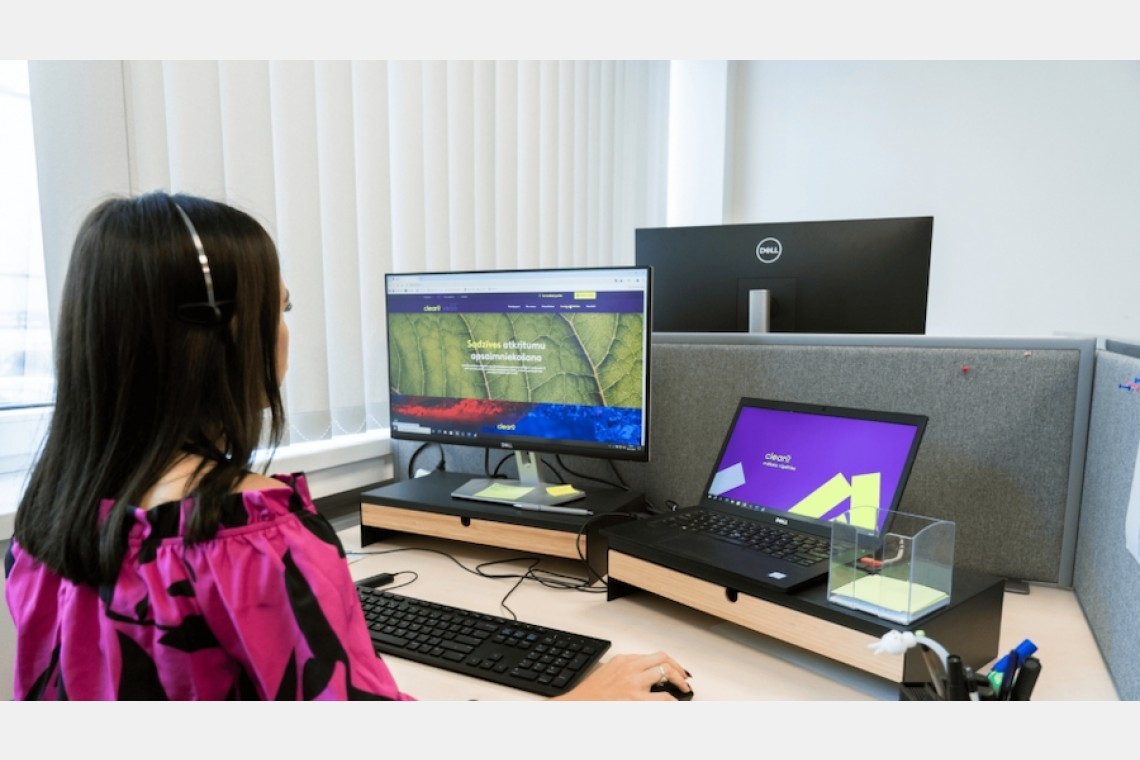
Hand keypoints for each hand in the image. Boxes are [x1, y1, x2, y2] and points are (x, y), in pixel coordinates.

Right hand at [551, 651, 691, 700]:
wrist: (577, 705)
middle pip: (663, 659)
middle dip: (678, 669)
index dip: (670, 662)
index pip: (653, 656)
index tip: (676, 669)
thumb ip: (626, 670)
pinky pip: (663, 699)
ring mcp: (634, 684)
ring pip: (665, 674)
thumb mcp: (608, 673)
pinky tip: (676, 704)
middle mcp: (630, 668)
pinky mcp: (635, 700)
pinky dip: (672, 701)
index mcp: (623, 660)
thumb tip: (645, 676)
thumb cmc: (590, 694)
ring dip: (679, 683)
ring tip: (685, 690)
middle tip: (685, 680)